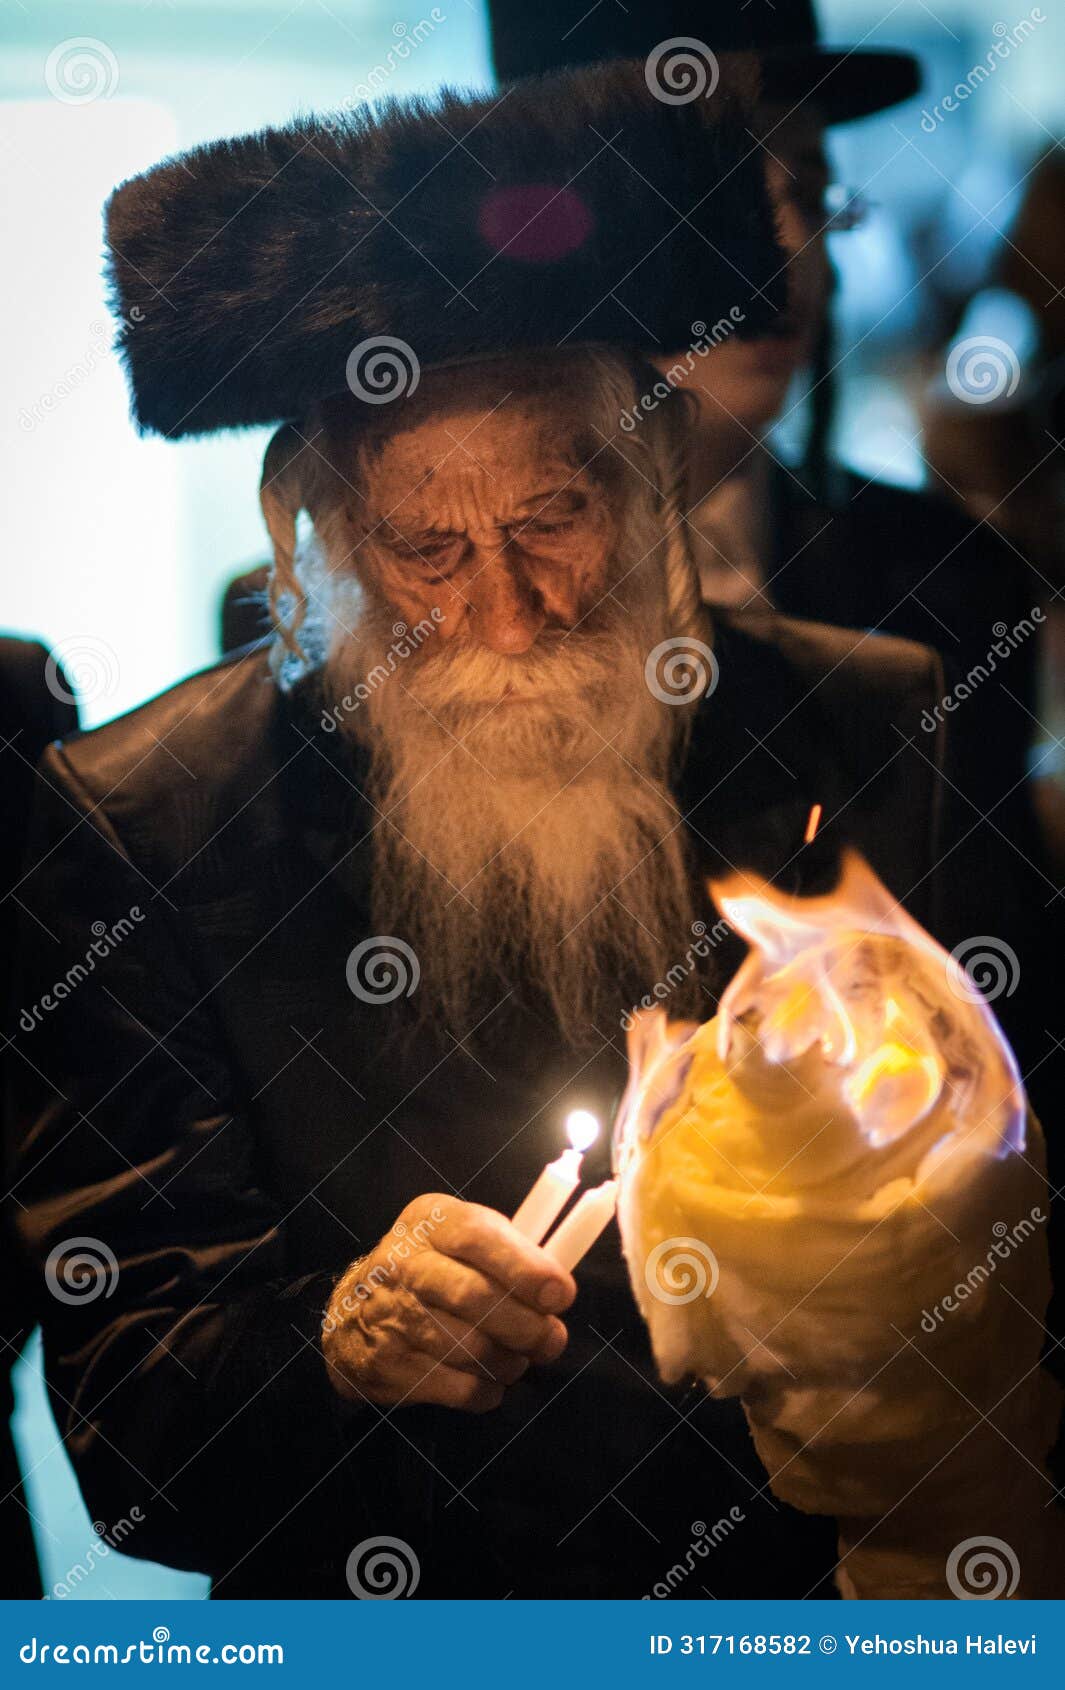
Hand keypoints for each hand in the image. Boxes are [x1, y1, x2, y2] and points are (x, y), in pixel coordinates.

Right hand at [322, 1193, 575, 1412]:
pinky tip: (490, 1379)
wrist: (351, 1312)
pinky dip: (488, 1391)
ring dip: (510, 1361)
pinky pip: (459, 1389)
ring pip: (471, 1350)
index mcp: (432, 1222)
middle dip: (527, 1326)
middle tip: (551, 1340)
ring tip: (518, 1358)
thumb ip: (509, 1251)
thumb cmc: (432, 1268)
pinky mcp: (389, 1365)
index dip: (525, 1267)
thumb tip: (559, 1289)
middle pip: (475, 1298)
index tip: (562, 1295)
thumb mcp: (459, 1238)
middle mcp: (405, 1264)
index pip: (477, 1236)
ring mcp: (393, 1316)